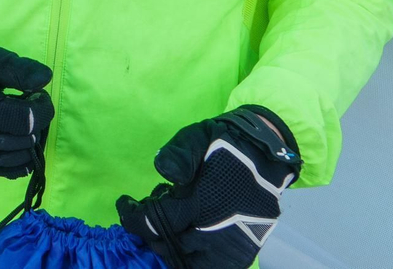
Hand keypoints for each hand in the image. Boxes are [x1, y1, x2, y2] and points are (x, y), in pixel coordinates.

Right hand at [0, 32, 52, 177]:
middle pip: (26, 140)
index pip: (26, 121)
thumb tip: (46, 79)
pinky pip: (11, 171)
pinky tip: (15, 139)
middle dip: (36, 123)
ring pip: (22, 158)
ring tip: (17, 121)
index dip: (42, 108)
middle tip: (26, 106)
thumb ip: (18, 69)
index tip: (39, 96)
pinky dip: (21, 157)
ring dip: (29, 139)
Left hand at [117, 106, 301, 268]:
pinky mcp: (245, 250)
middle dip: (151, 233)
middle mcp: (218, 228)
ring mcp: (233, 244)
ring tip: (166, 230)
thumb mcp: (198, 137)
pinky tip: (186, 241)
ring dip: (172, 251)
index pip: (156, 221)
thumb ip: (179, 154)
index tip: (125, 204)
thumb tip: (163, 172)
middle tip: (148, 215)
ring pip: (190, 263)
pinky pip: (214, 267)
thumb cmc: (225, 144)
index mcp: (203, 200)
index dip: (133, 217)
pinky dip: (195, 260)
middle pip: (169, 246)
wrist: (267, 154)